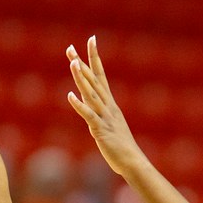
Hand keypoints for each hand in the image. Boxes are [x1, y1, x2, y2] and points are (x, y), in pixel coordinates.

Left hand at [67, 36, 141, 175]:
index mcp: (110, 104)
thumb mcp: (110, 125)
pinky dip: (79, 105)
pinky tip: (70, 95)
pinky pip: (88, 115)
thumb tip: (90, 104)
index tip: (91, 40)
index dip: (95, 58)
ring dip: (81, 78)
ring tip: (72, 63)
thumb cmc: (121, 146)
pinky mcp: (100, 130)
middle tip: (70, 48)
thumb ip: (100, 113)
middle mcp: (108, 106)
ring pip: (91, 94)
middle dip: (82, 63)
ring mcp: (105, 117)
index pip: (101, 75)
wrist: (133, 162)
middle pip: (93, 80)